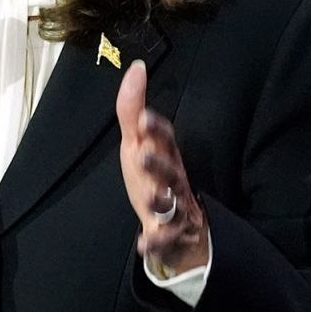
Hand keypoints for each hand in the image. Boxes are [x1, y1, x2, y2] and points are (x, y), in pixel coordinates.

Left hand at [116, 59, 208, 274]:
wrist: (177, 226)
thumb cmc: (154, 177)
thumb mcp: (139, 143)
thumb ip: (132, 109)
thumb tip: (136, 67)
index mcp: (166, 155)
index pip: (165, 139)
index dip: (156, 129)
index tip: (144, 119)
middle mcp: (173, 179)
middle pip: (169, 170)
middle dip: (158, 163)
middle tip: (142, 155)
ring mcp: (175, 208)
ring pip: (171, 204)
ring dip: (159, 200)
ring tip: (149, 197)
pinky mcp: (170, 234)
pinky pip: (165, 240)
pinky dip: (156, 243)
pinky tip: (144, 244)